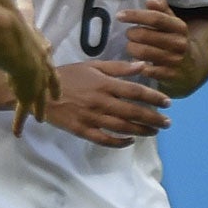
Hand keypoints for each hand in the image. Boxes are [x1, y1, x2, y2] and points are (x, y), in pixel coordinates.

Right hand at [4, 0, 60, 134]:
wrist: (14, 49)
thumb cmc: (19, 33)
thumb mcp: (24, 21)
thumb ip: (25, 12)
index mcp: (42, 55)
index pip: (50, 67)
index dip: (54, 76)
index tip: (56, 82)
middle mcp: (41, 71)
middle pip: (50, 84)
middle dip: (53, 94)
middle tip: (58, 100)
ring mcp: (34, 84)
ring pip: (38, 100)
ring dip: (39, 109)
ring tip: (40, 119)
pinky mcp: (23, 93)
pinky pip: (21, 111)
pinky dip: (19, 122)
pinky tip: (18, 132)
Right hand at [43, 59, 170, 147]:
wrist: (39, 91)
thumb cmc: (67, 76)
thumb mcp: (92, 66)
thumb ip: (118, 68)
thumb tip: (143, 66)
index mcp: (104, 84)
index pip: (136, 91)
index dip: (154, 98)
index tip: (168, 102)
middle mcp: (100, 102)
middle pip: (133, 112)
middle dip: (154, 118)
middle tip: (167, 123)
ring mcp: (91, 118)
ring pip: (122, 127)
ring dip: (142, 130)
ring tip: (155, 132)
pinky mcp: (81, 130)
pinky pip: (104, 139)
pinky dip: (119, 142)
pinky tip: (130, 141)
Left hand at [119, 0, 191, 87]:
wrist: (192, 66)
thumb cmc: (174, 40)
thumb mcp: (172, 23)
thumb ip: (161, 10)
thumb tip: (150, 1)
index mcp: (179, 27)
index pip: (155, 18)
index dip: (136, 15)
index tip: (119, 15)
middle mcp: (179, 43)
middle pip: (145, 35)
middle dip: (131, 34)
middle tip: (129, 34)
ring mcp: (175, 60)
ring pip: (143, 52)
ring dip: (131, 48)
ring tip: (131, 46)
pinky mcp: (169, 75)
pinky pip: (146, 70)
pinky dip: (137, 65)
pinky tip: (134, 61)